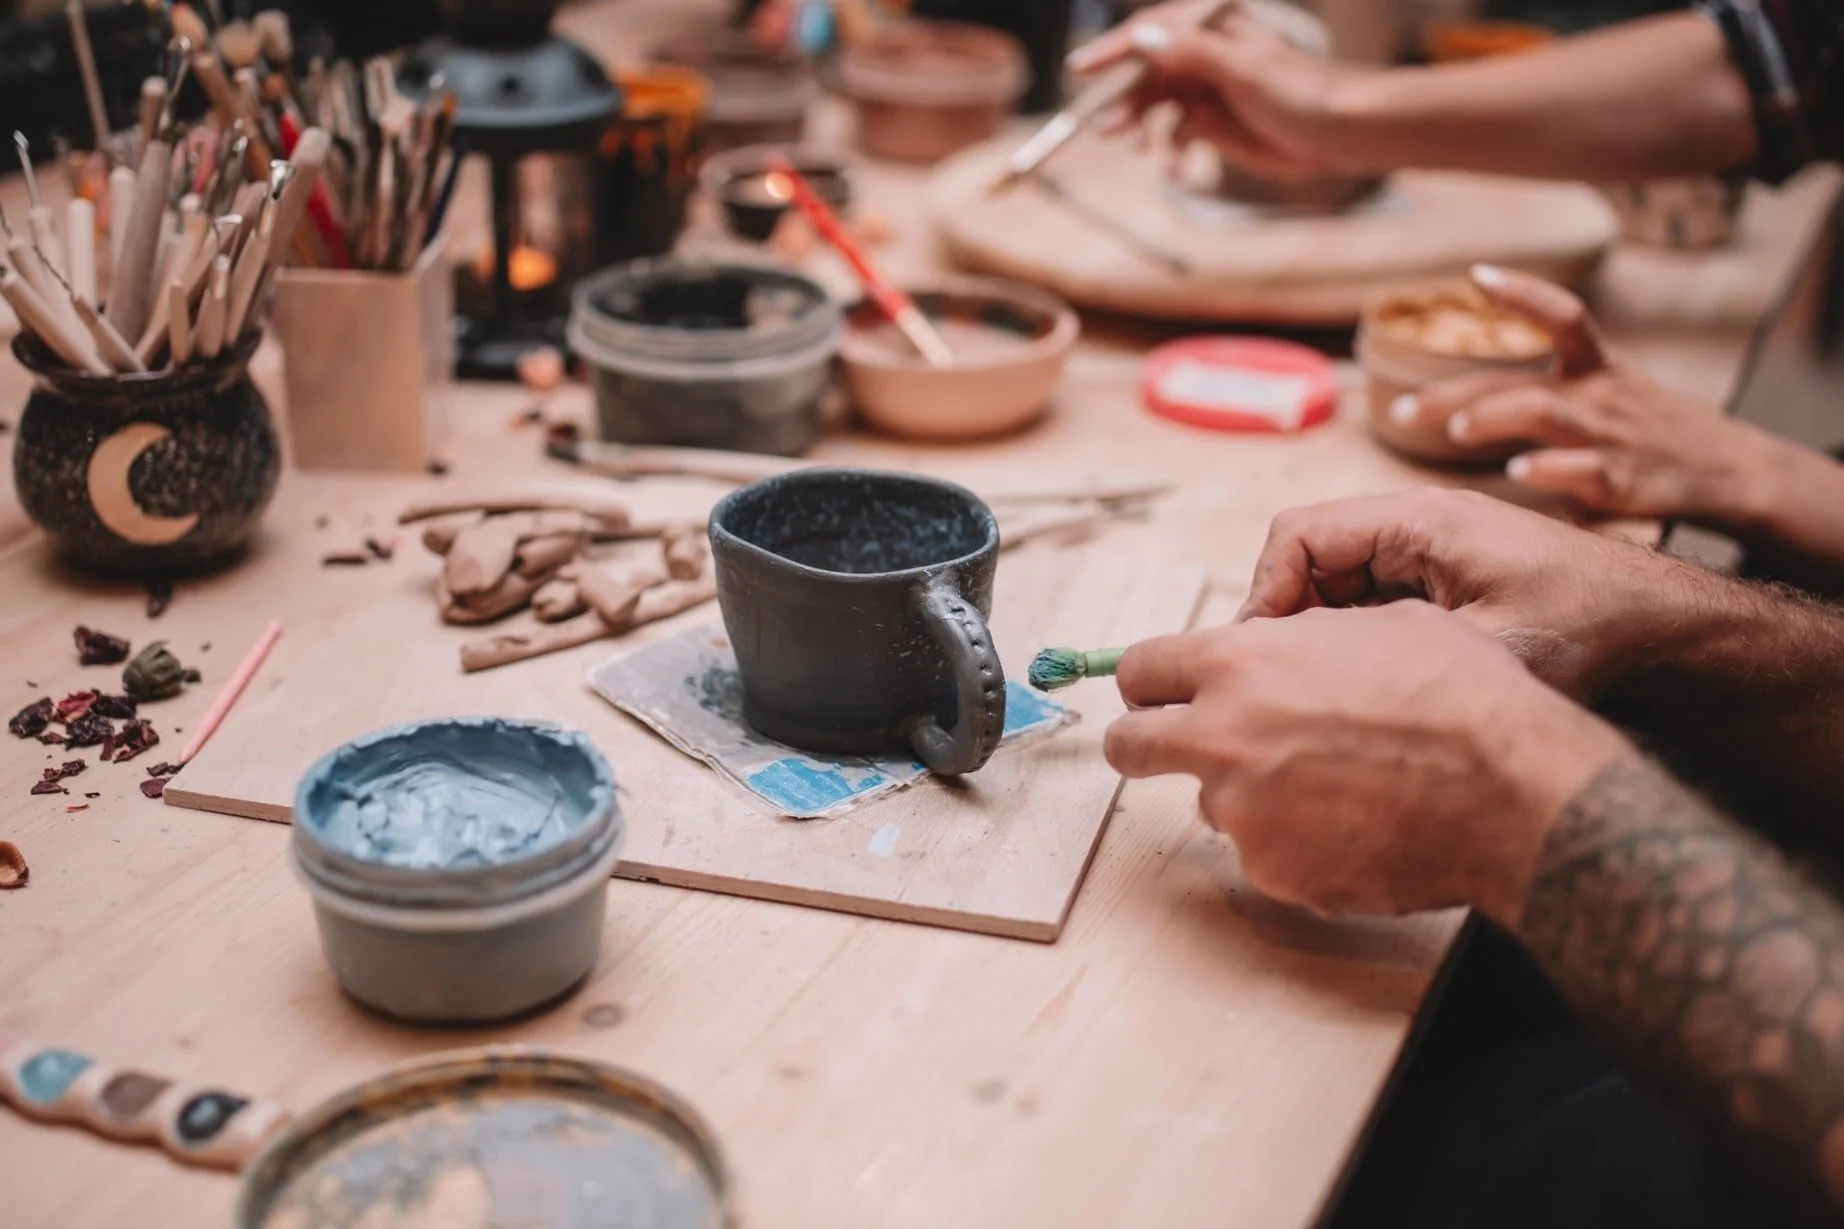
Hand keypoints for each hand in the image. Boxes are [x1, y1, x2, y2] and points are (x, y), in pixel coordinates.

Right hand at [1066, 2, 1358, 181]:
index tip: (1080, 68)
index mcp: (1209, 29)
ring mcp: (1204, 90)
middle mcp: (1202, 56)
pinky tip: (1177, 172)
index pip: (1150, 33)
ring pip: (1154, 108)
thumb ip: (1190, 52)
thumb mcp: (1243, 68)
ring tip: (1136, 150)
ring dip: (1141, 130)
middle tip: (1107, 129)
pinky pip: (1175, 138)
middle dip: (1124, 101)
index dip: (1113, 50)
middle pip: (1145, 75)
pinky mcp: (1210, 123)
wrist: (1338, 133)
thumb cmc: (1300, 91)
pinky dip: (1171, 155)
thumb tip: (1142, 36)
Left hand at [1104, 603, 1626, 922]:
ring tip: (1330, 785)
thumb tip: (1268, 646)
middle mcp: (1223, 738)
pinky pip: (1265, 852)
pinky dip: (1297, 842)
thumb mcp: (1374, 627)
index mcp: (1239, 665)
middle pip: (1131, 745)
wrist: (1512, 789)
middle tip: (1180, 745)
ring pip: (1211, 802)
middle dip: (1147, 742)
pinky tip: (1357, 824)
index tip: (1158, 694)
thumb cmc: (1459, 697)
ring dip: (1247, 794)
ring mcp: (1244, 813)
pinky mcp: (1275, 872)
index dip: (1151, 681)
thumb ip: (1295, 640)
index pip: (1142, 668)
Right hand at [1236, 487, 1701, 697]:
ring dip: (1321, 631)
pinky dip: (1356, 636)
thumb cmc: (1588, 628)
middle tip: (1284, 682)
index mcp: (1419, 521)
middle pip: (1308, 556)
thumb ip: (1382, 652)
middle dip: (1287, 618)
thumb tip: (1297, 674)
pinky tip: (1368, 684)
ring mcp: (1429, 547)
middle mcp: (1417, 523)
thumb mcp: (1480, 649)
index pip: (1297, 535)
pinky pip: (1371, 596)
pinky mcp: (1443, 574)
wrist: (1664, 624)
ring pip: (1336, 580)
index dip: (1264, 594)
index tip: (1260, 655)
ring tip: (1325, 690)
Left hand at [1392, 266, 1784, 524]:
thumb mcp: (1602, 387)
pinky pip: (1583, 471)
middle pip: (1521, 382)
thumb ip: (1536, 387)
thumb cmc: (1644, 426)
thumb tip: (1455, 395)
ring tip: (1455, 430)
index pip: (1562, 315)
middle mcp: (1598, 393)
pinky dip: (1547, 471)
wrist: (1726, 470)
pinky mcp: (1623, 481)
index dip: (1522, 291)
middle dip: (1455, 394)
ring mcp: (1610, 435)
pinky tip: (1516, 474)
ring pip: (1545, 415)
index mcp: (1594, 366)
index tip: (1476, 274)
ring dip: (1494, 419)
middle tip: (1402, 411)